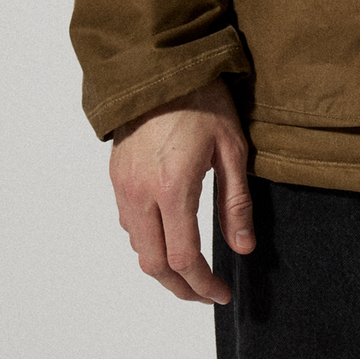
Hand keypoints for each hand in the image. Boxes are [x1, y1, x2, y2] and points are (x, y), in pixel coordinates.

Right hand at [109, 78, 254, 303]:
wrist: (160, 66)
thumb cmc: (202, 100)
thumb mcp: (232, 148)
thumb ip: (236, 203)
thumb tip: (243, 248)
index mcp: (172, 189)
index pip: (183, 258)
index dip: (202, 284)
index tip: (221, 292)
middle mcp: (140, 194)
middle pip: (153, 264)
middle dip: (179, 287)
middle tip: (205, 292)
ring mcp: (123, 186)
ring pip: (137, 246)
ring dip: (162, 265)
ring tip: (191, 267)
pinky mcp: (116, 176)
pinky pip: (128, 223)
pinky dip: (147, 240)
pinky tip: (169, 234)